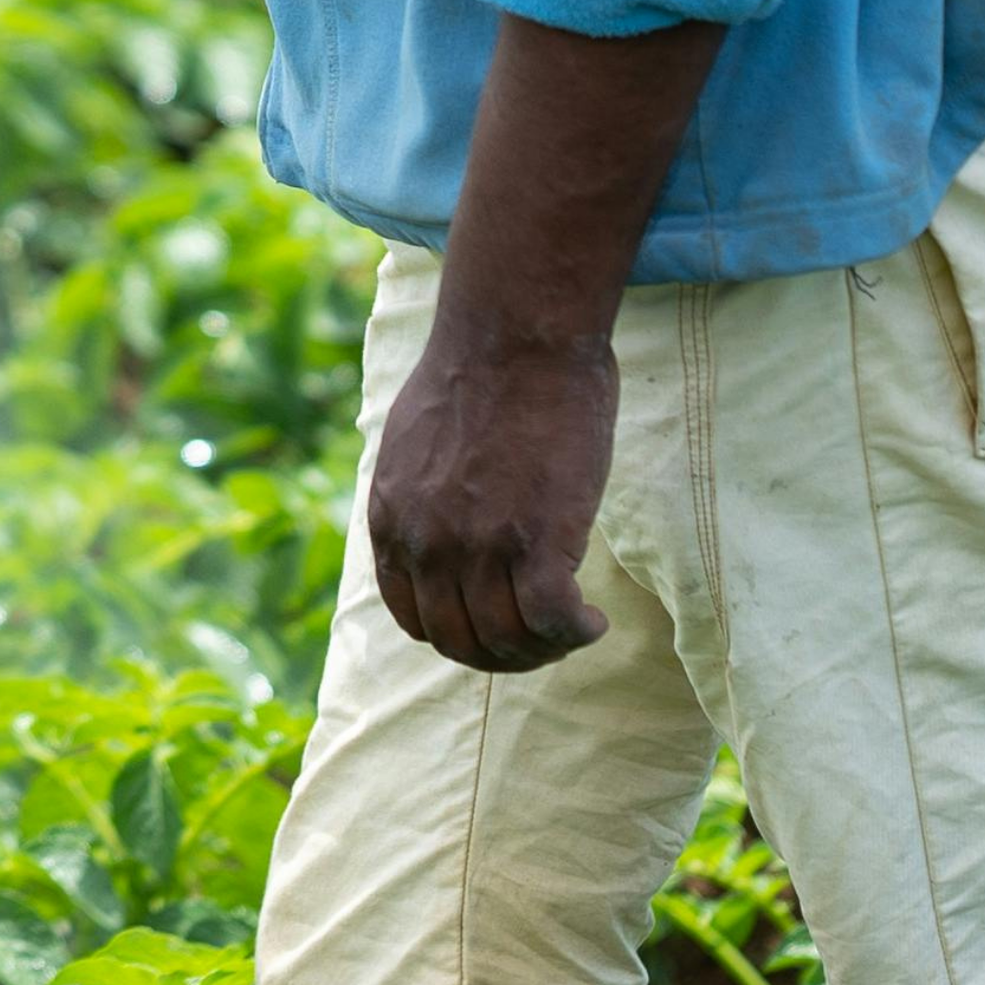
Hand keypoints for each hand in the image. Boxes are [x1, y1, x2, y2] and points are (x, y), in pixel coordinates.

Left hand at [360, 11, 722, 673]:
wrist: (515, 330)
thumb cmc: (479, 369)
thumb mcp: (414, 440)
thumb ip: (417, 494)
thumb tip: (433, 523)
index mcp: (390, 516)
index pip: (413, 619)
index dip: (459, 634)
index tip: (498, 624)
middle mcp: (425, 540)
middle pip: (461, 643)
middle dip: (505, 654)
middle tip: (546, 636)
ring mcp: (477, 545)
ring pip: (508, 643)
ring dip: (546, 649)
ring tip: (575, 625)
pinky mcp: (535, 540)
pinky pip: (552, 623)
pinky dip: (575, 633)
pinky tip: (594, 619)